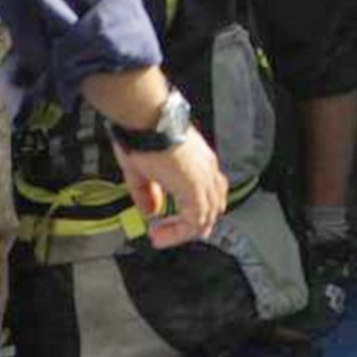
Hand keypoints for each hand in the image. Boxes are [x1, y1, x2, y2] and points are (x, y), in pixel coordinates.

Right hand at [113, 131, 227, 248]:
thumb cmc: (143, 133)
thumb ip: (148, 193)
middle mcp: (206, 169)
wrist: (145, 119)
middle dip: (193, 226)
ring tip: (162, 237)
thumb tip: (151, 211)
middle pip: (214, 206)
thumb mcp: (143, 170)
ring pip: (207, 215)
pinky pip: (196, 218)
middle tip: (171, 236)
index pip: (210, 193)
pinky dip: (180, 231)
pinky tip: (161, 232)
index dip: (197, 212)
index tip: (175, 224)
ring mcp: (203, 177)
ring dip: (184, 231)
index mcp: (198, 162)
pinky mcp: (194, 186)